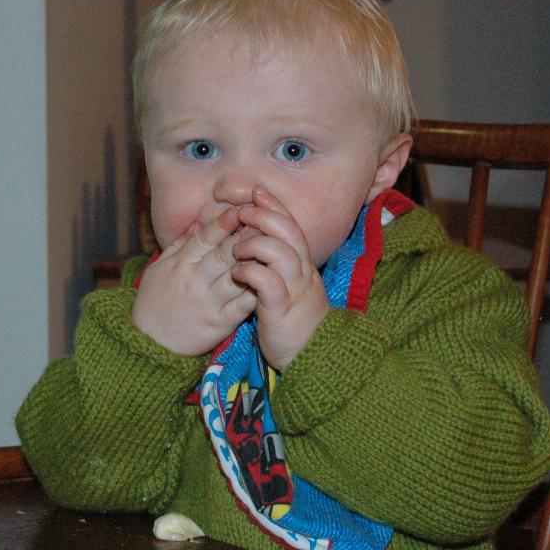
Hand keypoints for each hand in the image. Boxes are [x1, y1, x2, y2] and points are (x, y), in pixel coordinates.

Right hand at [132, 205, 257, 355]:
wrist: (148, 344)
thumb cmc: (153, 304)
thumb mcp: (158, 270)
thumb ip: (178, 246)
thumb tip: (197, 224)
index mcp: (180, 264)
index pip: (204, 238)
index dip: (223, 222)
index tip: (240, 208)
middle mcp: (195, 280)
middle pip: (224, 253)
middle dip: (245, 235)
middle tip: (264, 220)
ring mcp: (208, 302)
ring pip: (237, 276)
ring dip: (256, 260)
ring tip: (273, 246)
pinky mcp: (219, 323)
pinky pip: (241, 305)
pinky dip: (257, 292)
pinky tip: (272, 281)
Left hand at [231, 189, 328, 371]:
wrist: (313, 357)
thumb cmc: (294, 323)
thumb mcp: (289, 289)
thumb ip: (277, 268)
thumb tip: (256, 245)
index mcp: (303, 266)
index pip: (291, 227)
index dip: (275, 207)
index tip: (257, 192)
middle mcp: (302, 273)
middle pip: (289, 233)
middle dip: (264, 216)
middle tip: (242, 211)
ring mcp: (295, 290)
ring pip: (281, 253)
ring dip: (256, 244)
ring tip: (236, 248)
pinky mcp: (282, 310)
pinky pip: (269, 283)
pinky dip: (251, 272)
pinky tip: (238, 272)